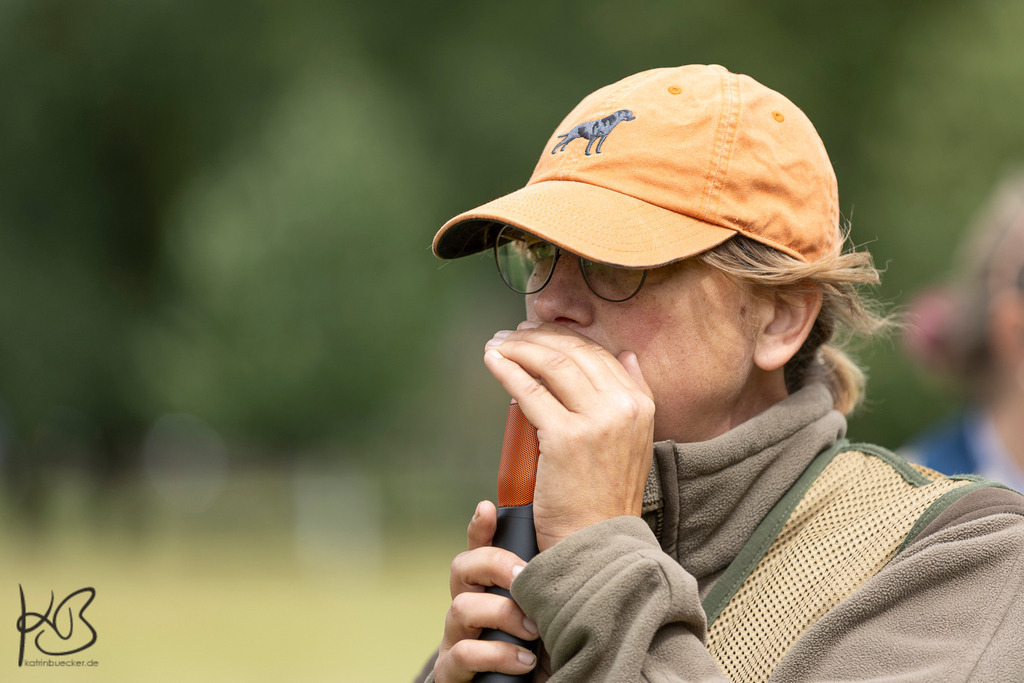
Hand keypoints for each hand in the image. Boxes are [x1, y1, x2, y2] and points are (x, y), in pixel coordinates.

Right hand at [433, 501, 539, 681]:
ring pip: (461, 608)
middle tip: (527, 578)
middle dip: (495, 566)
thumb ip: (550, 582)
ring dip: (502, 615)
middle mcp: (468, 605)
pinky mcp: (452, 669)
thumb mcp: (547, 610)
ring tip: (535, 631)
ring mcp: (457, 636)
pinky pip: (463, 654)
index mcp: (489, 587)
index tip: (488, 509)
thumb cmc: (538, 651)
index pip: (478, 547)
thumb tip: (578, 546)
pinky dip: (497, 655)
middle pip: (462, 567)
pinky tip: (524, 662)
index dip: (480, 527)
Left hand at [484, 322, 655, 550]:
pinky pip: (530, 391)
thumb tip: (627, 356)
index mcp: (640, 404)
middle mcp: (624, 406)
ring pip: (551, 364)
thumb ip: (636, 396)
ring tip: (497, 344)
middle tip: (511, 334)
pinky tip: (492, 360)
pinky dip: (507, 370)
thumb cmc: (605, 498)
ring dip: (518, 347)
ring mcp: (596, 420)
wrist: (599, 544)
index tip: (536, 333)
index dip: (563, 337)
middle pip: (574, 352)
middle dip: (537, 337)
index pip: (598, 353)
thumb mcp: (634, 441)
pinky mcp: (566, 436)